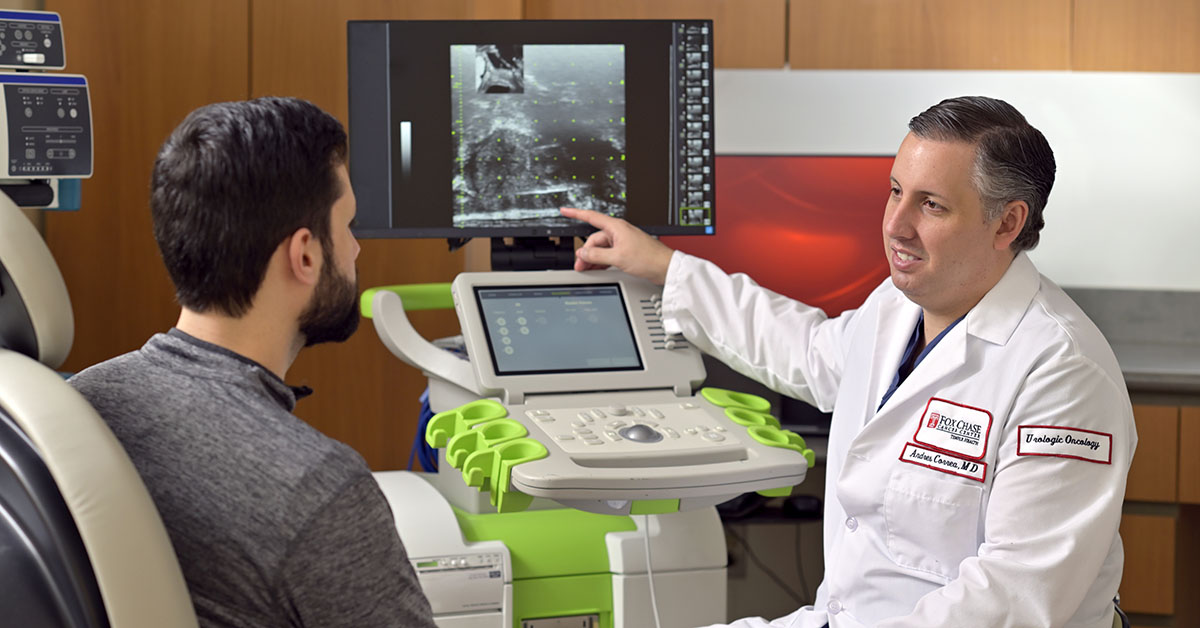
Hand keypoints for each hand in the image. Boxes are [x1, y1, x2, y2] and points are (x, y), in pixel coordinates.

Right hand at [560, 207, 674, 284]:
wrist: (664, 267)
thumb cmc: (648, 258)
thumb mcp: (618, 257)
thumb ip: (597, 255)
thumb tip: (583, 254)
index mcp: (616, 227)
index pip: (591, 217)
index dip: (575, 213)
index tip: (564, 210)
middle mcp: (618, 233)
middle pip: (594, 239)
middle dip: (585, 252)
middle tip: (580, 265)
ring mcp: (622, 242)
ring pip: (601, 249)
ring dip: (593, 259)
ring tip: (586, 269)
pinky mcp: (626, 252)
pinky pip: (608, 254)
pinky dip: (601, 262)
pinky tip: (597, 269)